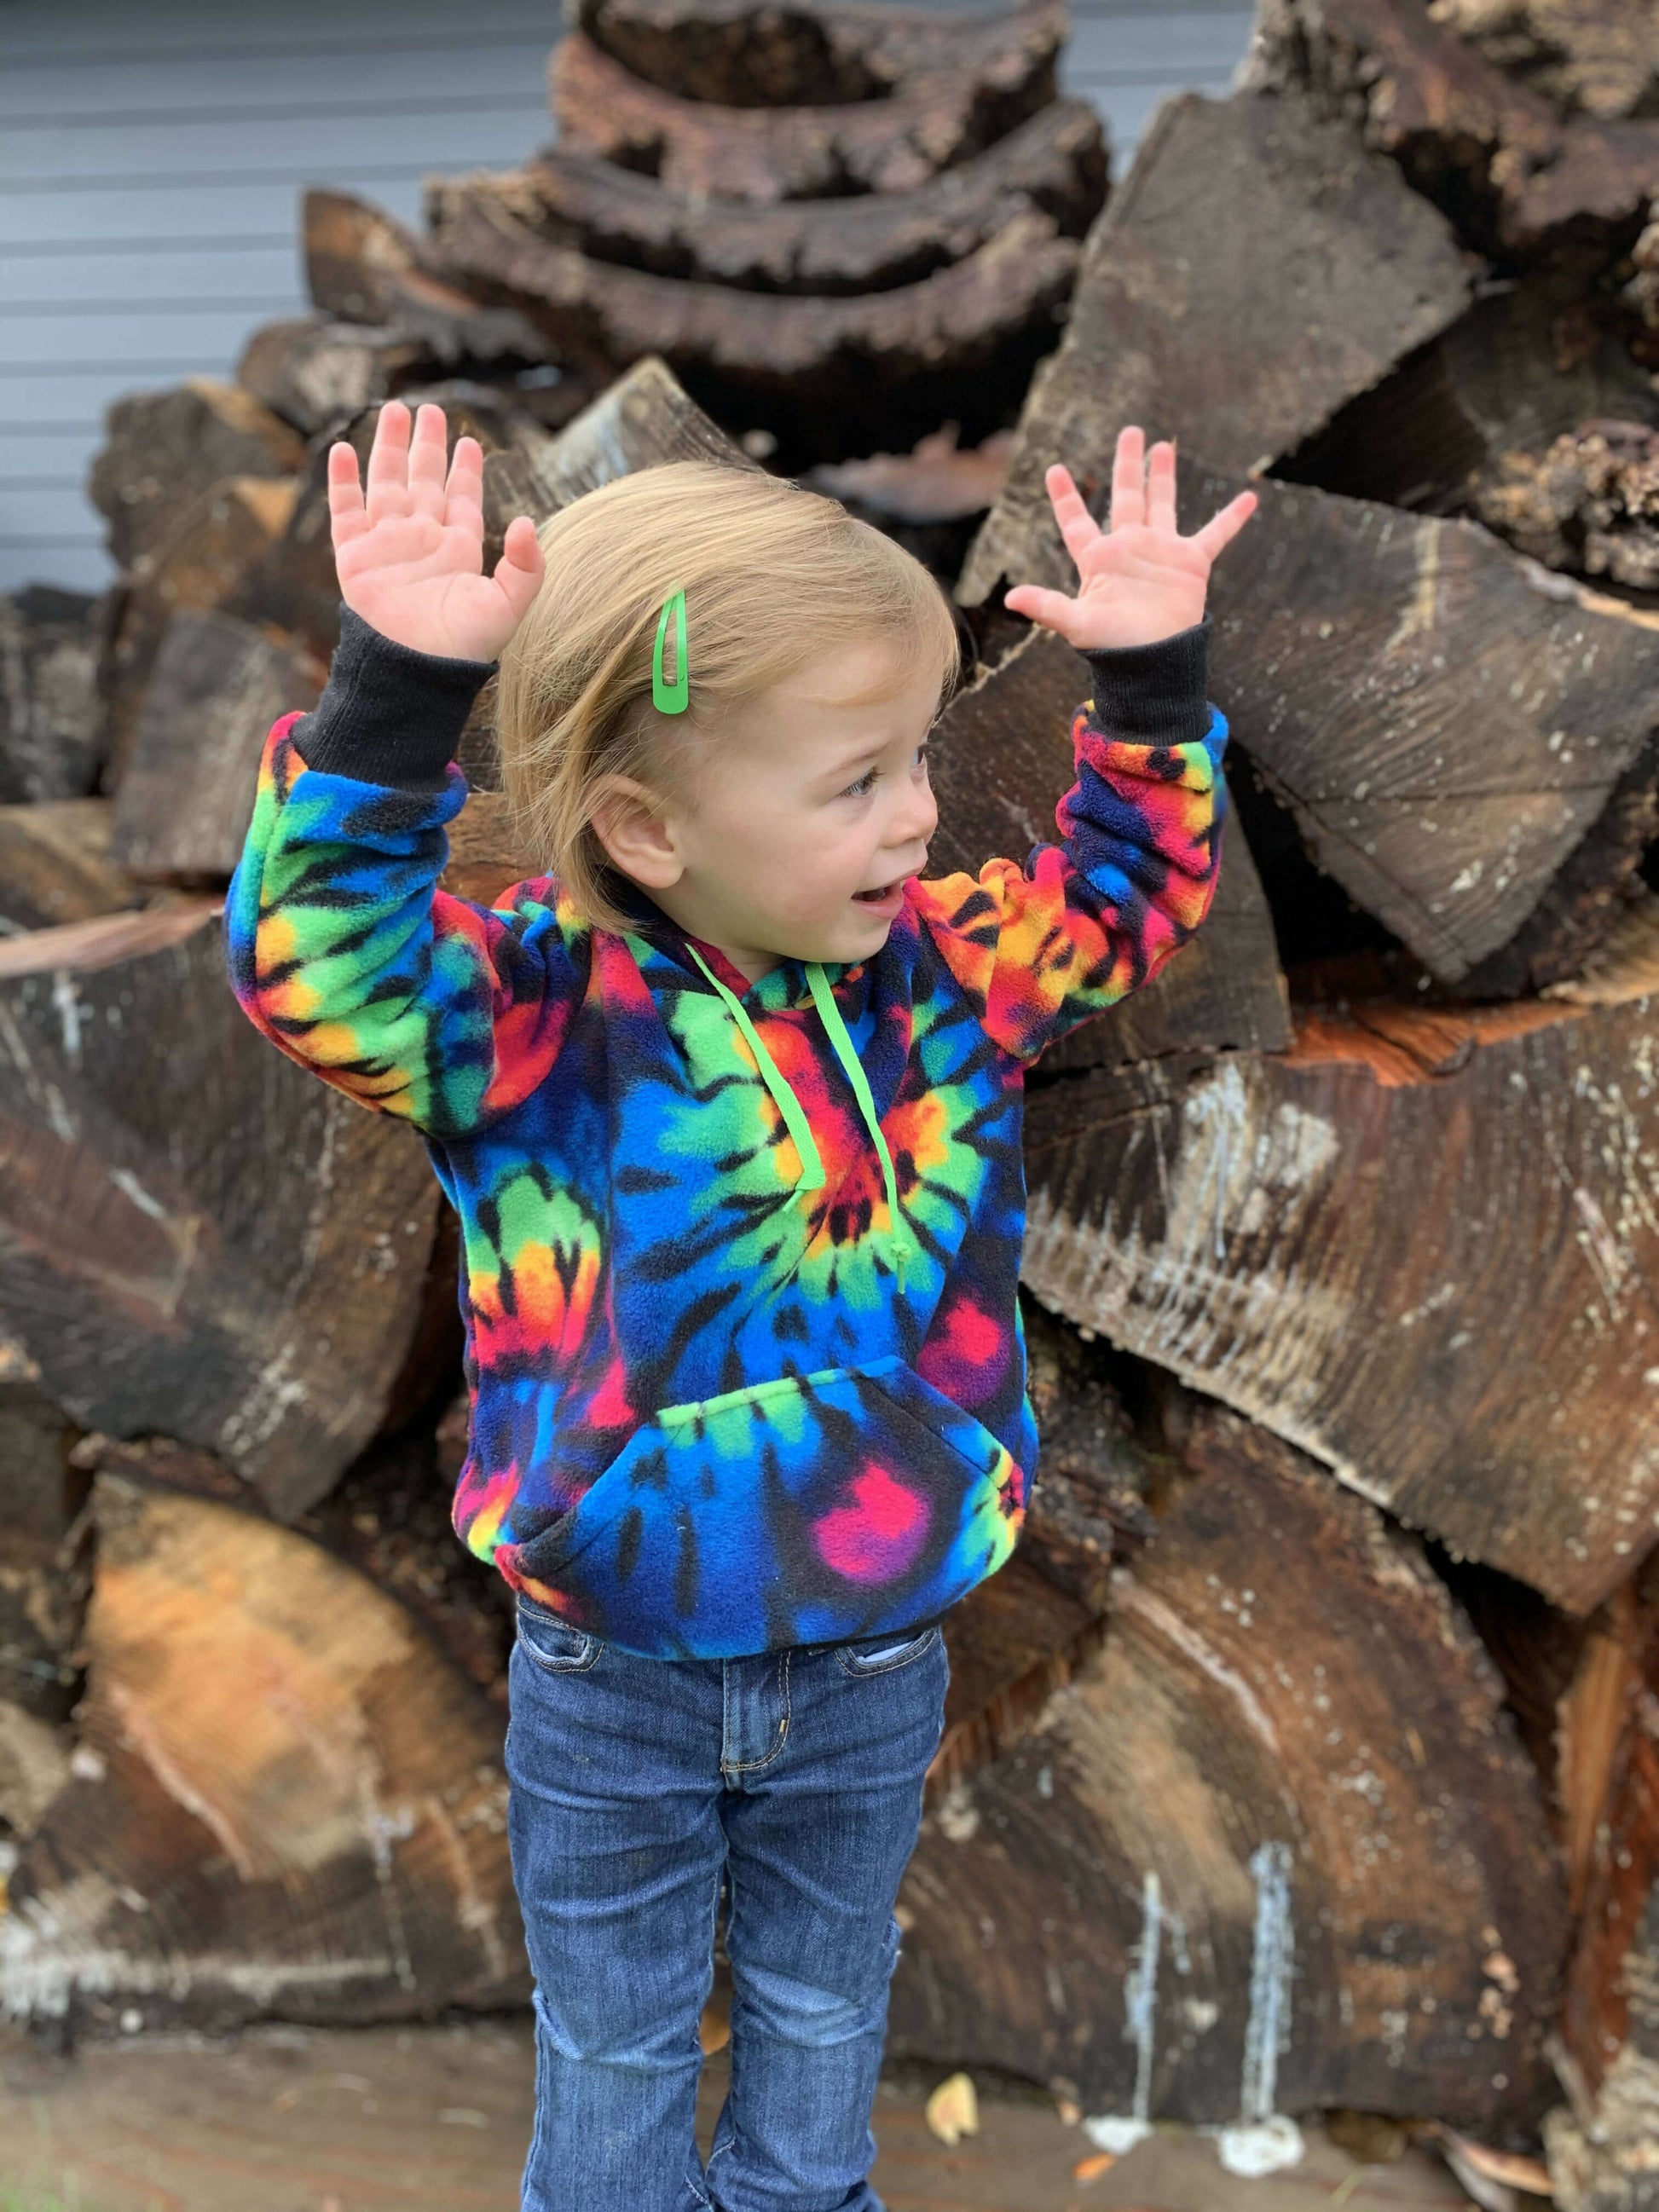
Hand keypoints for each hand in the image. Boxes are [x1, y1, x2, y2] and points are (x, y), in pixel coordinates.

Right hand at [328, 400, 544, 660]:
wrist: (416, 667)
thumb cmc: (464, 645)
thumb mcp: (508, 605)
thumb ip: (526, 565)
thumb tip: (527, 521)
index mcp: (459, 549)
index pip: (462, 499)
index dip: (465, 470)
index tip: (468, 442)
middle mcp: (422, 540)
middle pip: (424, 480)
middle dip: (427, 446)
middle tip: (429, 409)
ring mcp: (387, 543)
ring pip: (387, 483)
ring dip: (390, 447)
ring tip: (393, 410)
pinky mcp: (354, 554)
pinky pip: (346, 509)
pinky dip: (343, 479)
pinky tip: (344, 449)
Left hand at [1004, 428, 1255, 652]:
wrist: (1153, 662)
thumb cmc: (1113, 646)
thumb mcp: (1076, 624)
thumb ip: (1047, 606)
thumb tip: (1010, 599)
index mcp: (1098, 558)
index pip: (1077, 522)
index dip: (1066, 497)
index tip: (1055, 469)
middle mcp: (1129, 548)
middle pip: (1126, 497)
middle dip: (1127, 466)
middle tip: (1130, 432)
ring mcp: (1160, 553)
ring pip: (1162, 504)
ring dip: (1163, 476)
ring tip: (1163, 446)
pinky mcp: (1191, 563)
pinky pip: (1215, 534)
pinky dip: (1232, 518)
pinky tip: (1249, 497)